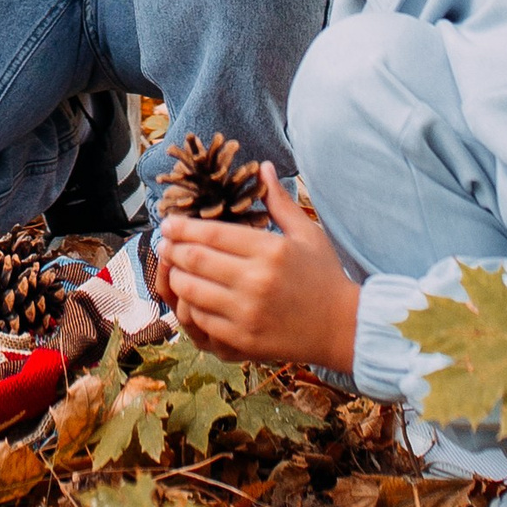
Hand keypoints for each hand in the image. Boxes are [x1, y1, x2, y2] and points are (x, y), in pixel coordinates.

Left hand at [157, 167, 360, 376]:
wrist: (343, 328)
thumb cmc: (324, 276)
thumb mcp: (306, 233)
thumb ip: (278, 201)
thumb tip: (263, 167)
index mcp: (270, 250)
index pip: (211, 233)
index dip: (183, 227)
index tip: (169, 223)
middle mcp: (255, 281)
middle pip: (195, 260)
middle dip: (172, 249)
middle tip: (164, 242)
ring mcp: (247, 313)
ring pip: (191, 291)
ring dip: (174, 277)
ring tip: (172, 267)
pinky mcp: (243, 340)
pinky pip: (201, 321)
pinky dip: (189, 307)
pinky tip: (188, 296)